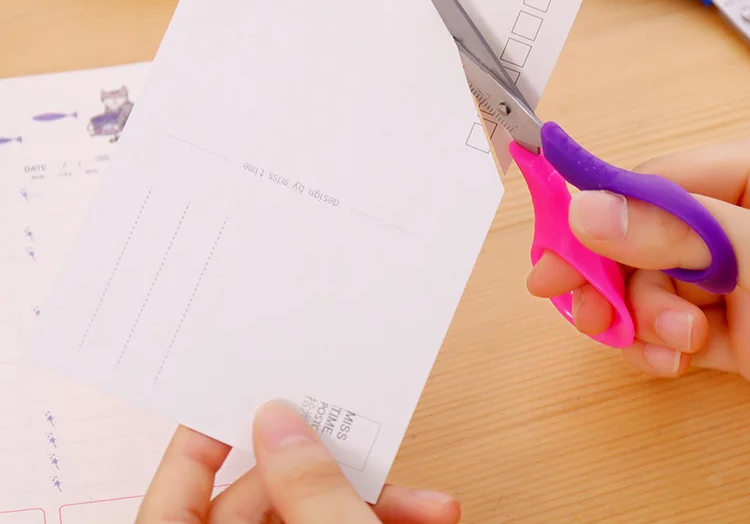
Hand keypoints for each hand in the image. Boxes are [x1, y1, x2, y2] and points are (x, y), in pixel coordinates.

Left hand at [136, 401, 460, 523]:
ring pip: (307, 520)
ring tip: (426, 501)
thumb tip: (280, 420)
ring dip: (369, 503)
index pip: (175, 490)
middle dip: (331, 473)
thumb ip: (308, 489)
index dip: (204, 436)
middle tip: (372, 443)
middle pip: (261, 500)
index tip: (239, 388)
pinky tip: (425, 517)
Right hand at [527, 132, 749, 407]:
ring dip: (644, 317)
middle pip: (653, 236)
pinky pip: (683, 332)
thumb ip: (695, 234)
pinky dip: (662, 347)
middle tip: (581, 302)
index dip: (605, 208)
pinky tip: (667, 360)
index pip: (665, 181)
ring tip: (663, 341)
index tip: (556, 239)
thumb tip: (593, 212)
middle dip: (618, 274)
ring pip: (661, 287)